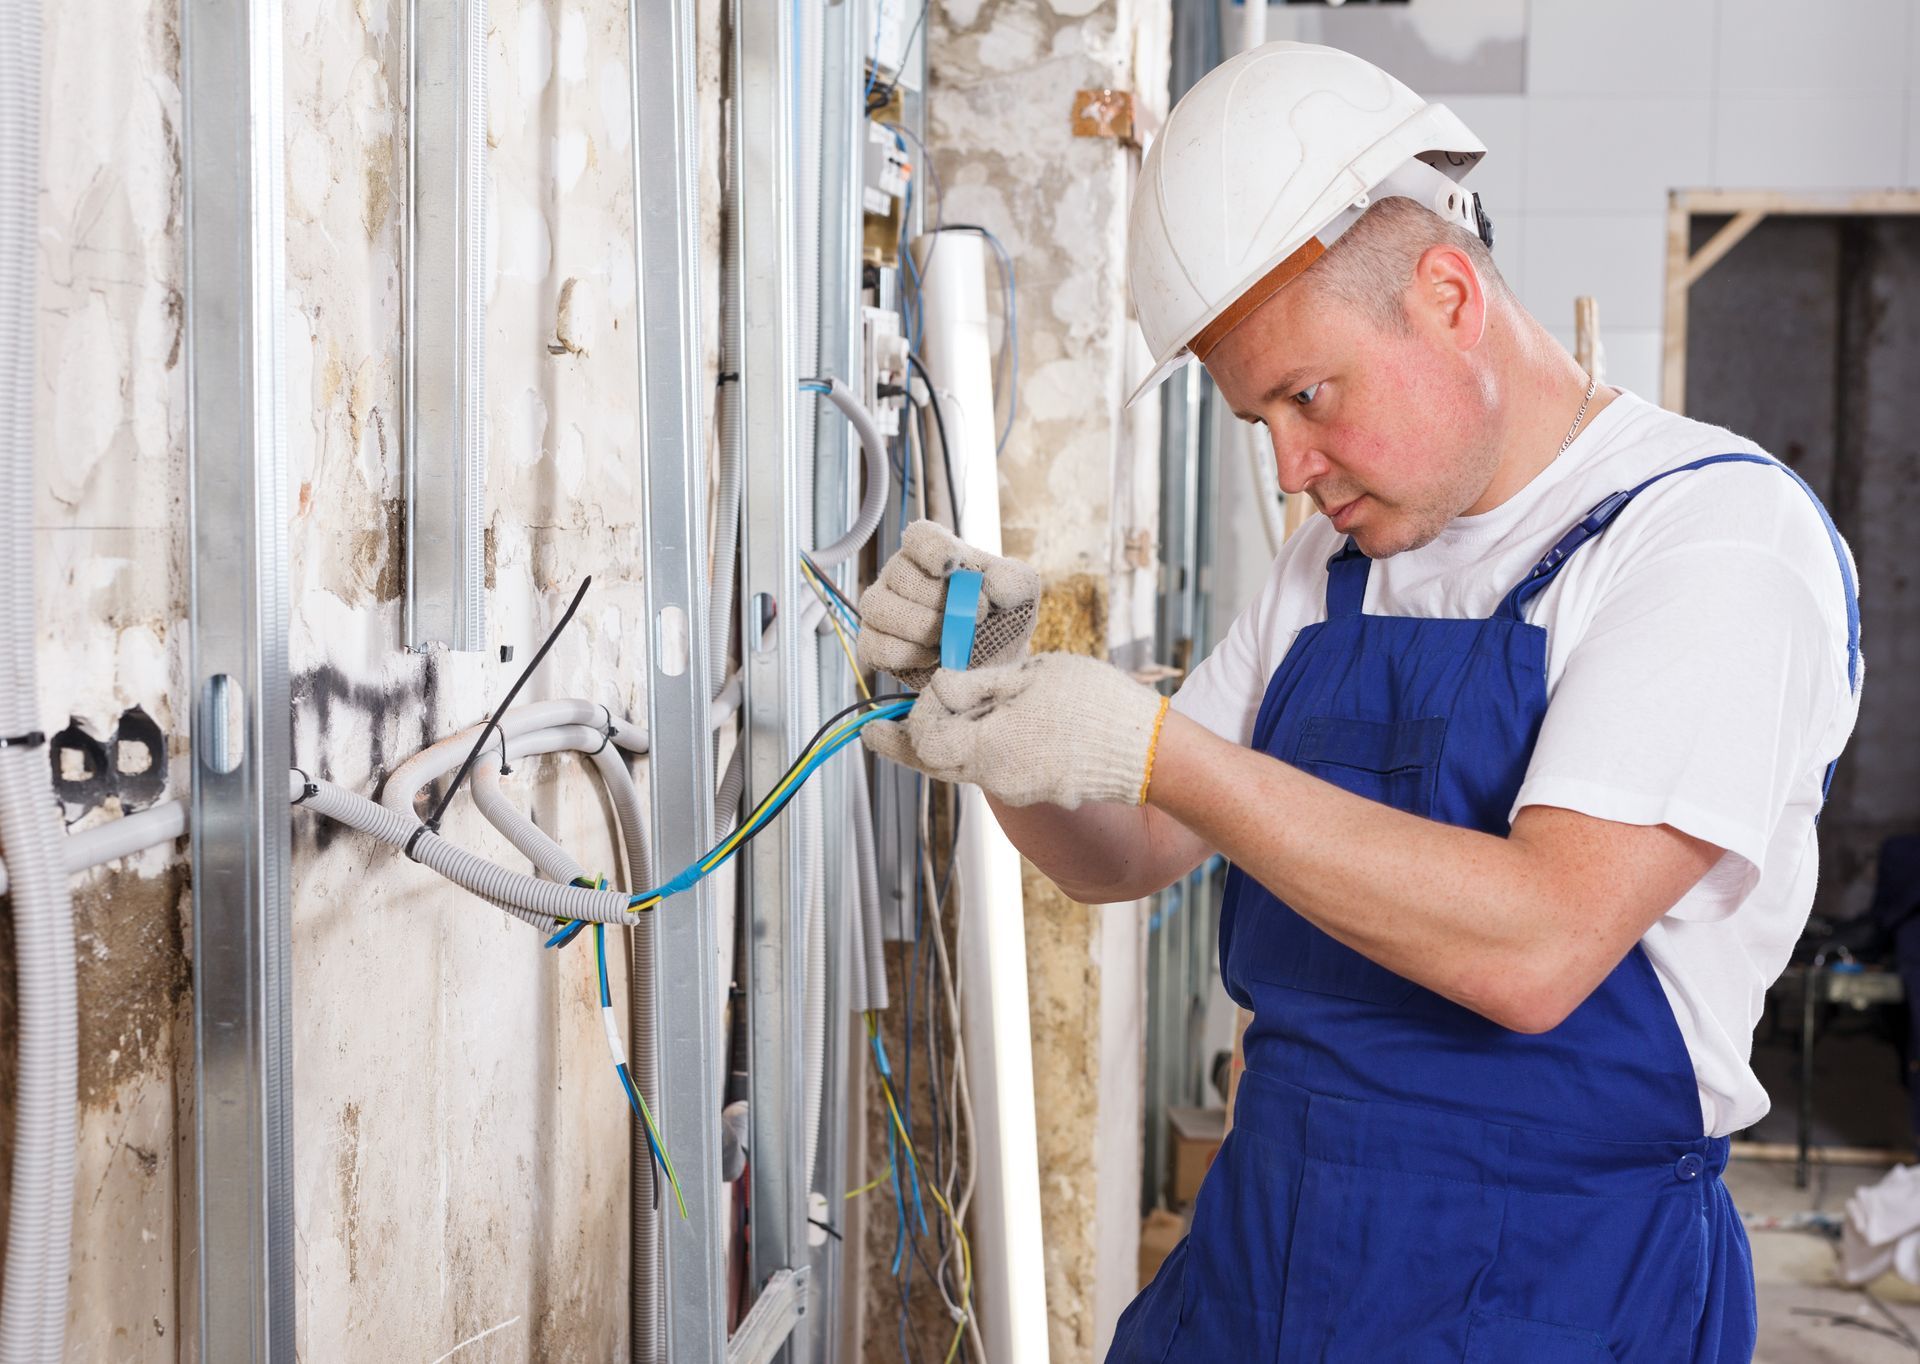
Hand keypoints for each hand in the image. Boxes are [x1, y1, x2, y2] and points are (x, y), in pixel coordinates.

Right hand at [856, 521, 1039, 689]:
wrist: (991, 663)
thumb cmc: (1000, 618)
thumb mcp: (1021, 593)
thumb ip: (1013, 580)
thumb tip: (990, 583)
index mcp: (932, 550)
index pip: (920, 536)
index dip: (931, 549)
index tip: (952, 567)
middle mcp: (900, 572)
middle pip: (900, 575)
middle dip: (938, 601)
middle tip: (974, 617)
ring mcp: (881, 606)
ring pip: (882, 609)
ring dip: (922, 627)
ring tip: (951, 638)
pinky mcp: (873, 642)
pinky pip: (876, 644)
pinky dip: (907, 654)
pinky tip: (933, 656)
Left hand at [862, 653, 1170, 808]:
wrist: (1151, 754)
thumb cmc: (1097, 707)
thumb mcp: (1033, 677)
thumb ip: (980, 683)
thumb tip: (939, 686)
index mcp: (990, 750)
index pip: (923, 744)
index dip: (910, 719)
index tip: (905, 701)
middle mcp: (997, 779)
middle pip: (937, 761)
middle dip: (914, 738)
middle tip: (880, 728)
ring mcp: (1018, 789)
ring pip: (966, 763)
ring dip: (953, 737)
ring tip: (953, 707)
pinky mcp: (1037, 789)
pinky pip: (997, 767)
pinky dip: (985, 743)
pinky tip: (999, 717)